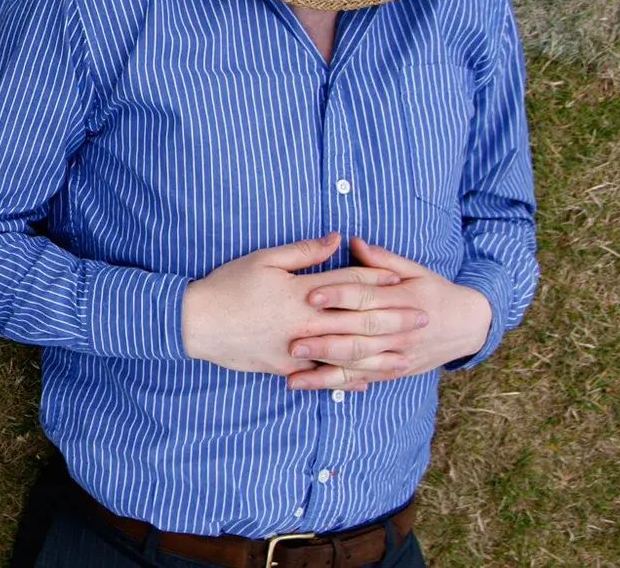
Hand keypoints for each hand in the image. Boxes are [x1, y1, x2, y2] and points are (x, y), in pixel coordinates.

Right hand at [182, 232, 425, 376]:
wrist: (196, 323)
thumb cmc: (227, 285)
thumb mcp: (263, 259)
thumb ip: (303, 251)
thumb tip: (336, 238)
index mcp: (302, 292)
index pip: (348, 284)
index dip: (377, 279)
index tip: (402, 280)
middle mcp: (306, 323)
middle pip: (358, 320)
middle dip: (393, 318)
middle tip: (423, 319)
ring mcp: (297, 349)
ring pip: (348, 354)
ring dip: (380, 355)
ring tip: (406, 357)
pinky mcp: (286, 367)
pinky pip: (323, 375)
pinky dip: (347, 378)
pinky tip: (367, 381)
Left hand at [285, 237, 492, 390]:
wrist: (468, 325)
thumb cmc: (435, 291)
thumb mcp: (415, 270)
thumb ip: (382, 259)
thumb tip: (352, 241)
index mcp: (403, 299)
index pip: (366, 297)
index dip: (338, 295)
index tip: (310, 295)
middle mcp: (400, 330)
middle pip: (358, 334)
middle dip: (324, 338)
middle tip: (293, 339)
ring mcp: (398, 353)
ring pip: (358, 361)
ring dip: (325, 365)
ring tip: (294, 366)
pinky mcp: (394, 370)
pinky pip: (363, 377)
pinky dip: (337, 383)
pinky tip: (310, 383)